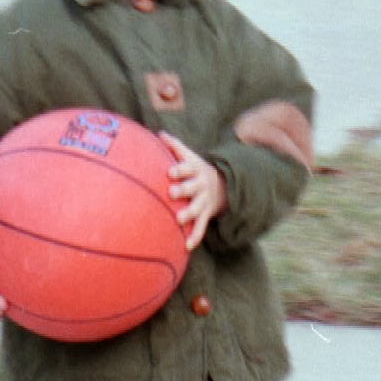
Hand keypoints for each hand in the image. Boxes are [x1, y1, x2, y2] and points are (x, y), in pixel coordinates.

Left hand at [160, 132, 227, 251]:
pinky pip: (201, 227)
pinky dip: (195, 237)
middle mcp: (200, 186)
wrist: (222, 185)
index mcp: (195, 170)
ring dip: (188, 214)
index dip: (179, 170)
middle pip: (192, 188)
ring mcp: (204, 201)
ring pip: (197, 208)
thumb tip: (159, 133)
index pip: (187, 168)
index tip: (170, 172)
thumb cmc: (195, 170)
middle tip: (172, 193)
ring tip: (179, 220)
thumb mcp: (189, 156)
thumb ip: (174, 145)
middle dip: (183, 190)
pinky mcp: (206, 215)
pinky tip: (187, 246)